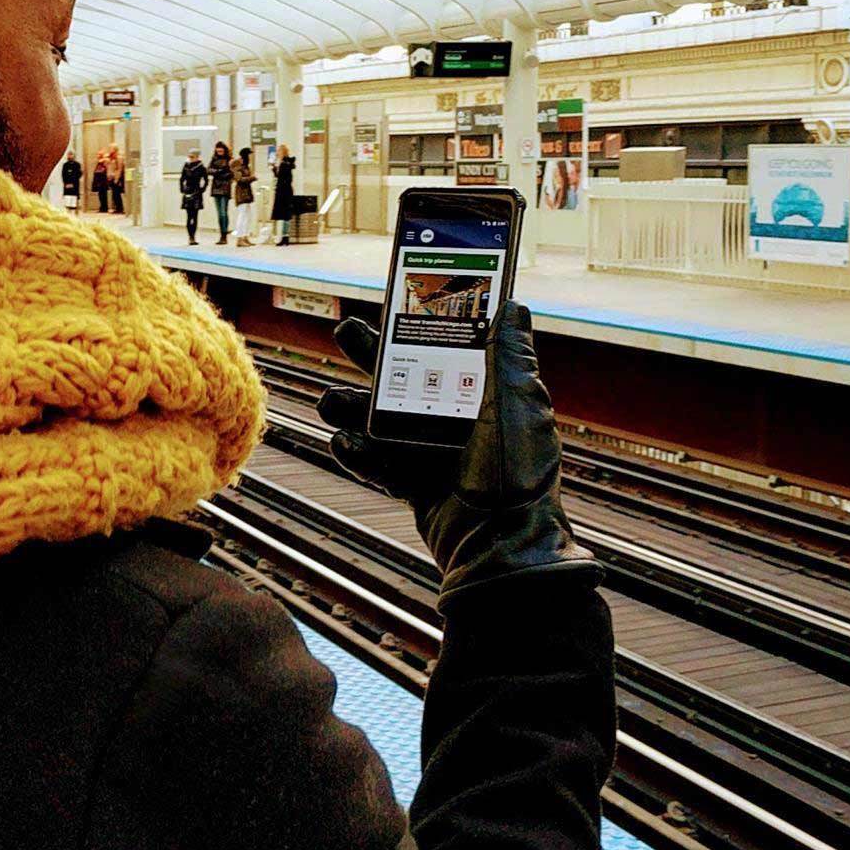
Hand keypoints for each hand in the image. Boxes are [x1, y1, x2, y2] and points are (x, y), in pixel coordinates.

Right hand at [316, 302, 599, 609]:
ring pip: (381, 422)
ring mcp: (433, 454)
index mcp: (484, 397)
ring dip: (352, 409)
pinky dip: (359, 454)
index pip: (446, 351)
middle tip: (345, 331)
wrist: (503, 546)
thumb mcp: (518, 405)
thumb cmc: (520, 475)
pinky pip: (379, 464)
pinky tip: (343, 442)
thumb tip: (514, 307)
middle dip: (372, 356)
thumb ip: (511, 355)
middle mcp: (457, 422)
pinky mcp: (415, 485)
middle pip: (404, 379)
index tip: (394, 304)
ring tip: (330, 402)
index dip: (419, 328)